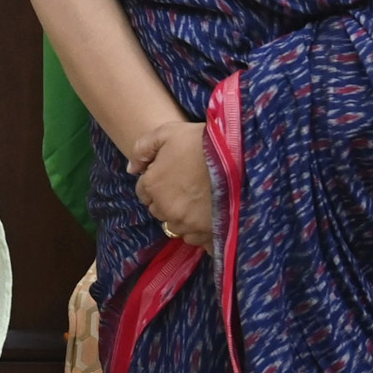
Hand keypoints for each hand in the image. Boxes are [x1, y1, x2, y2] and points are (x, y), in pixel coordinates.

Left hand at [127, 119, 211, 246]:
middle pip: (159, 210)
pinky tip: (211, 215)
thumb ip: (142, 149)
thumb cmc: (201, 143)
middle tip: (186, 186)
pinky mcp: (208, 236)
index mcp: (153, 186)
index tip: (170, 175)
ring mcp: (188, 225)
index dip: (155, 182)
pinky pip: (197, 240)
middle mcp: (166, 210)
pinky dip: (201, 231)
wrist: (240, 160)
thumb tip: (132, 169)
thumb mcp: (166, 133)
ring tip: (200, 201)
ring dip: (183, 217)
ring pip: (177, 226)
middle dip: (167, 200)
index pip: (143, 192)